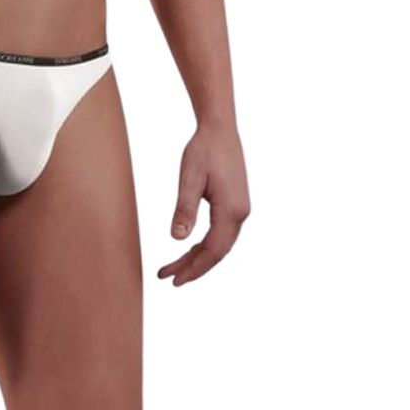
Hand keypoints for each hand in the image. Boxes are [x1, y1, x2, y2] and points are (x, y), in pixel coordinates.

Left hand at [157, 122, 249, 286]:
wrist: (220, 129)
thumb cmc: (203, 150)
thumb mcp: (189, 179)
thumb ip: (185, 209)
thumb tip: (178, 240)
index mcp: (231, 210)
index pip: (213, 250)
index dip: (194, 268)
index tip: (174, 280)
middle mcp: (240, 214)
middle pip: (217, 252)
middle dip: (193, 267)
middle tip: (169, 279)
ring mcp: (240, 210)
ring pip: (220, 245)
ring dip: (198, 258)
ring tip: (174, 267)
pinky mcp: (236, 205)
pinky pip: (221, 234)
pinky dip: (205, 245)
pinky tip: (190, 248)